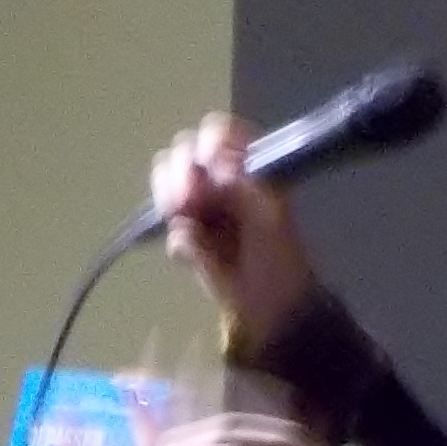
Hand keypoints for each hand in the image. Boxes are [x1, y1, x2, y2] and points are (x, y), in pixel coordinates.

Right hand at [147, 114, 318, 351]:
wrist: (272, 312)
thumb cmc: (280, 260)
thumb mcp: (268, 215)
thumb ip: (240, 184)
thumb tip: (210, 163)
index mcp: (247, 166)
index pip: (219, 133)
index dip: (207, 141)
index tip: (207, 161)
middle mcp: (220, 180)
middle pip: (184, 153)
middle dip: (180, 172)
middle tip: (186, 200)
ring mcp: (201, 208)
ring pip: (167, 183)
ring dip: (169, 197)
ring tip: (181, 218)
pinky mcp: (186, 239)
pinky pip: (168, 226)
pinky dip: (175, 235)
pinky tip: (189, 252)